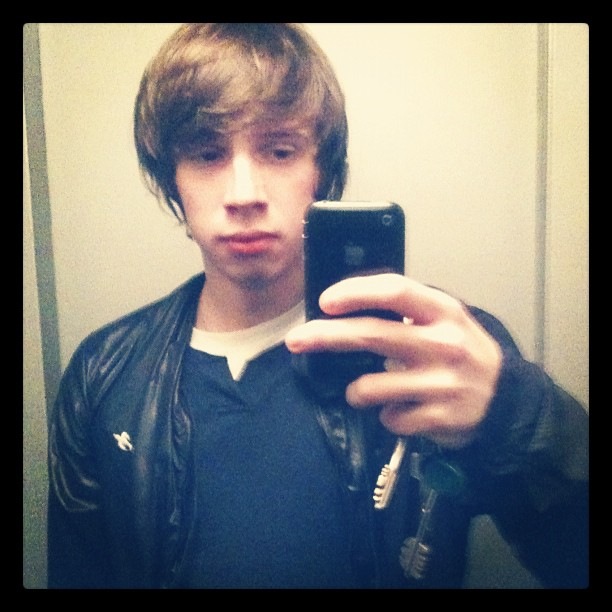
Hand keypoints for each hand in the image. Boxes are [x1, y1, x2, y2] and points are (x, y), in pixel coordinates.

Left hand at [286, 274, 502, 448]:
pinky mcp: (439, 418)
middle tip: (296, 339)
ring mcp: (442, 383)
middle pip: (371, 336)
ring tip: (365, 390)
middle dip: (325, 336)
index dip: (356, 293)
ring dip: (356, 390)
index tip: (325, 301)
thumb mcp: (446, 320)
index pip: (395, 291)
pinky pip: (389, 418)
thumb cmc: (465, 353)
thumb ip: (407, 309)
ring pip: (371, 387)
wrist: (506, 402)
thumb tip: (348, 304)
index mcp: (444, 312)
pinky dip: (386, 416)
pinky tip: (401, 410)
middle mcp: (444, 344)